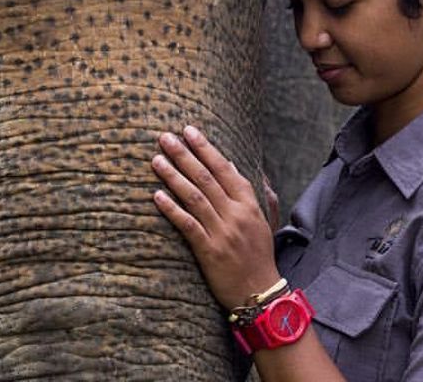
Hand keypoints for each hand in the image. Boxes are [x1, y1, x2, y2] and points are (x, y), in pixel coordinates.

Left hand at [152, 125, 280, 309]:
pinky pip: (187, 225)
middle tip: (165, 137)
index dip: (206, 148)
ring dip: (173, 176)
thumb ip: (260, 192)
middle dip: (184, 154)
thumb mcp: (266, 220)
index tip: (190, 130)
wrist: (260, 293)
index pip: (225, 168)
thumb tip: (246, 166)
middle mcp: (236, 214)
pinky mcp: (209, 251)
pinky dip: (172, 209)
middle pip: (205, 177)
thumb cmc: (260, 254)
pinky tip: (157, 196)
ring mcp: (222, 232)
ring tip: (156, 160)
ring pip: (194, 197)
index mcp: (249, 203)